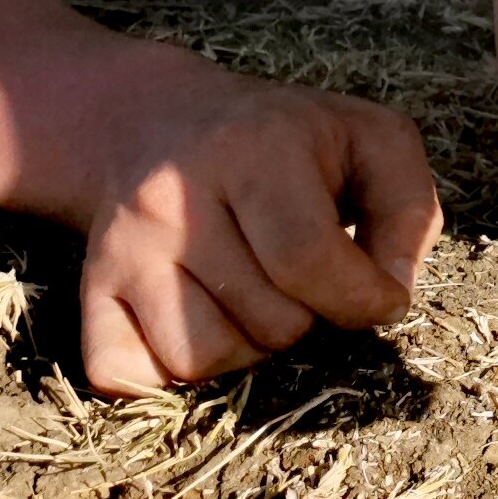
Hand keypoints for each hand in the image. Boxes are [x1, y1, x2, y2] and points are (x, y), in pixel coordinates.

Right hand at [74, 64, 442, 394]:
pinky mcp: (88, 289)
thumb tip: (392, 295)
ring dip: (248, 348)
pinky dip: (172, 371)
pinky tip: (199, 316)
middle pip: (268, 322)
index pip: (308, 260)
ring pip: (202, 360)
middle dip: (309, 318)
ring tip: (254, 293)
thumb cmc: (285, 139)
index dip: (361, 300)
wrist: (158, 120)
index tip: (380, 299)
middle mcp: (171, 198)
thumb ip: (409, 211)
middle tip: (302, 276)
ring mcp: (121, 248)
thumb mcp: (370, 140)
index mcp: (252, 148)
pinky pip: (129, 378)